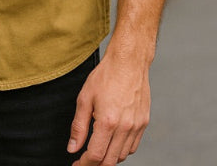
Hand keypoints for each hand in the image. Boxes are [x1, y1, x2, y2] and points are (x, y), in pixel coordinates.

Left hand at [67, 45, 150, 164]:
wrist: (129, 61)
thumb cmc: (106, 75)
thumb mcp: (85, 98)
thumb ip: (78, 126)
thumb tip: (72, 147)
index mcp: (107, 121)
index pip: (95, 156)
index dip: (84, 164)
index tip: (77, 164)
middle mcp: (125, 127)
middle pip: (109, 161)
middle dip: (95, 165)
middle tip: (85, 161)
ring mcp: (137, 126)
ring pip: (122, 156)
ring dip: (109, 158)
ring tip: (98, 150)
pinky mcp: (144, 122)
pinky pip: (133, 146)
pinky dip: (122, 150)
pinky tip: (113, 142)